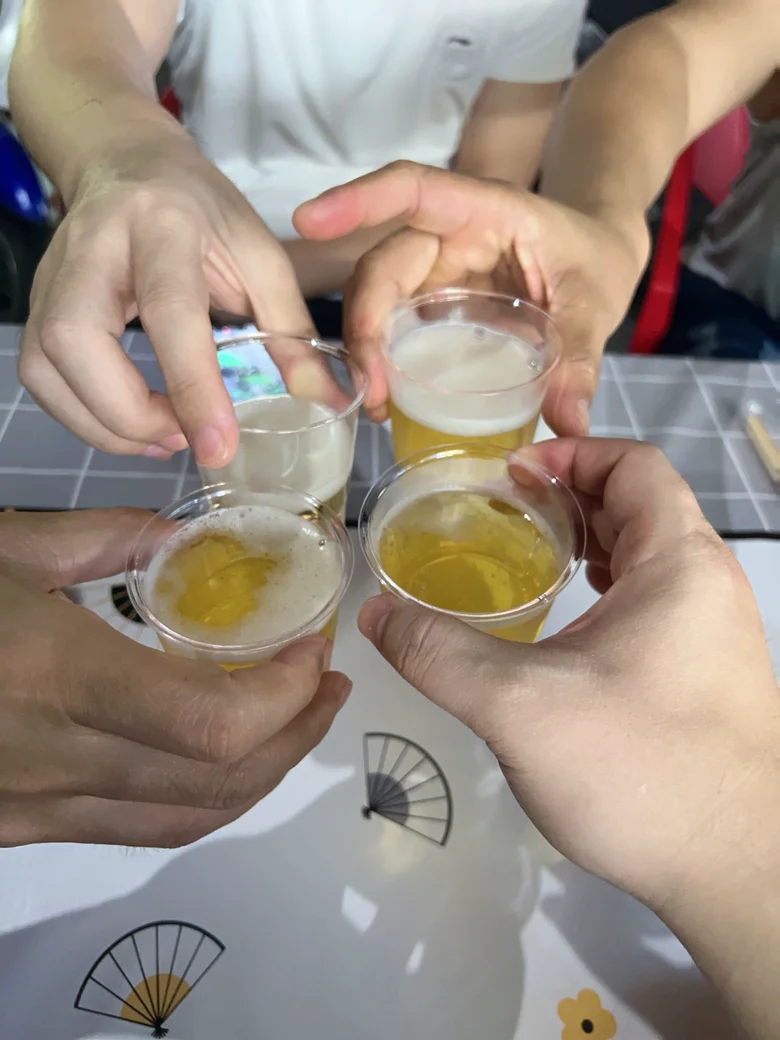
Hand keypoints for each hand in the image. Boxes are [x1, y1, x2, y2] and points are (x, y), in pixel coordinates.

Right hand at [0, 509, 349, 846]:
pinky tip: (217, 760)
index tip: (312, 651)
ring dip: (262, 772)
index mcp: (62, 675)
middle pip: (222, 781)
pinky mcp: (25, 830)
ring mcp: (40, 810)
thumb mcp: (4, 548)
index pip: (215, 723)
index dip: (286, 695)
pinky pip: (139, 829)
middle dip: (298, 733)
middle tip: (327, 687)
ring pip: (189, 819)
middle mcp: (61, 760)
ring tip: (294, 723)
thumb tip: (179, 540)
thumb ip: (100, 537)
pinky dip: (202, 797)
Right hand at [19, 139, 314, 466]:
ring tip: (166, 438)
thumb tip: (324, 399)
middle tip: (186, 438)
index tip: (218, 447)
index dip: (192, 386)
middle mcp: (93, 246)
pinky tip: (136, 426)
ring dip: (105, 425)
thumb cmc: (201, 210)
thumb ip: (290, 327)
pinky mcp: (37, 304)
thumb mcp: (259, 252)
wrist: (126, 162)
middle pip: (77, 344)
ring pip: (45, 368)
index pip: (168, 312)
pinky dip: (86, 418)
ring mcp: (53, 275)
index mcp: (163, 225)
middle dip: (129, 415)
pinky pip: (41, 378)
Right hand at [294, 162, 649, 432]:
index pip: (413, 190)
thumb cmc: (594, 261)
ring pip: (377, 296)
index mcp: (485, 211)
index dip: (359, 200)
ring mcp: (436, 270)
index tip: (309, 221)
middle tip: (373, 388)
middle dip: (365, 322)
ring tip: (377, 403)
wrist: (597, 261)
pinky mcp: (433, 302)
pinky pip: (393, 323)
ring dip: (365, 348)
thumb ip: (580, 356)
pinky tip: (387, 400)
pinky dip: (381, 358)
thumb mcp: (594, 302)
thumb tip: (570, 420)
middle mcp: (448, 235)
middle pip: (383, 264)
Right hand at [358, 437, 779, 911]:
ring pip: (649, 560)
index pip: (635, 465)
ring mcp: (715, 635)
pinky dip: (606, 594)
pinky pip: (654, 606)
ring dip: (588, 546)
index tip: (509, 476)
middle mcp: (707, 586)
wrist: (739, 874)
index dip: (570, 453)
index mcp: (680, 564)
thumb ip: (439, 654)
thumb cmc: (641, 770)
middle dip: (570, 498)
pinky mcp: (708, 678)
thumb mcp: (520, 706)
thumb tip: (375, 614)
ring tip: (525, 560)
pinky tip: (563, 631)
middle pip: (642, 507)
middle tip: (501, 514)